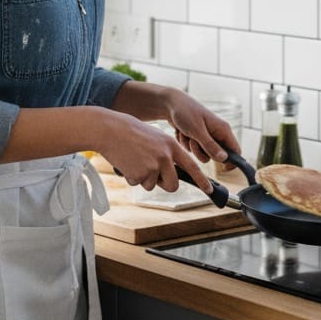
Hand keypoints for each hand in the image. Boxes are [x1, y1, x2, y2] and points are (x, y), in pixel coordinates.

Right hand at [94, 112, 212, 193]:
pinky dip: (131, 177)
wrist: (111, 130)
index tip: (209, 190)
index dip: (202, 180)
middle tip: (152, 174)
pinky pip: (137, 183)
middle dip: (164, 184)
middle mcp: (165, 156)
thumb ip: (165, 153)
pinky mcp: (140, 174)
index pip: (191, 166)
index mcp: (171, 145)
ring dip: (144, 178)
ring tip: (135, 160)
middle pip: (173, 184)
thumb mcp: (155, 138)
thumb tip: (170, 172)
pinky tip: (127, 162)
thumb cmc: (131, 133)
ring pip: (152, 185)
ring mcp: (153, 166)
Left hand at [165, 89, 241, 164]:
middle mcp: (216, 133)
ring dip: (191, 147)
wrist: (170, 104)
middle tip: (193, 140)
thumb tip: (224, 159)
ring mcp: (206, 135)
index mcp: (222, 129)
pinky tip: (182, 131)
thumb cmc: (186, 112)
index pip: (235, 150)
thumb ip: (210, 145)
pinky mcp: (197, 137)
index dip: (232, 161)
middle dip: (201, 152)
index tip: (223, 169)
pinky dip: (185, 143)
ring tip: (186, 133)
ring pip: (202, 154)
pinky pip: (192, 150)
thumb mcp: (197, 130)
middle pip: (215, 155)